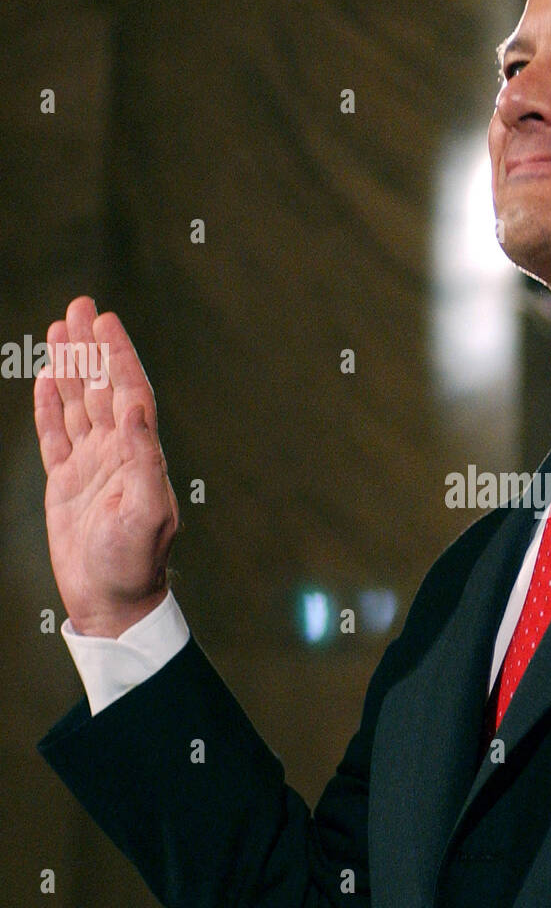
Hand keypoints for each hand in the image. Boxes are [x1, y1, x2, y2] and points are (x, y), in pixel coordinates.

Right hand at [33, 296, 179, 637]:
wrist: (113, 602)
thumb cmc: (135, 564)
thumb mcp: (146, 512)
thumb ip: (144, 459)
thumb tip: (138, 408)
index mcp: (141, 455)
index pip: (129, 392)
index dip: (118, 355)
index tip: (105, 321)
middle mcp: (118, 453)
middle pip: (102, 387)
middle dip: (91, 347)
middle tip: (80, 305)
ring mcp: (91, 465)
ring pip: (78, 403)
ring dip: (71, 366)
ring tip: (60, 328)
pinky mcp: (67, 482)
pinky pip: (55, 434)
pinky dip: (50, 405)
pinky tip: (48, 378)